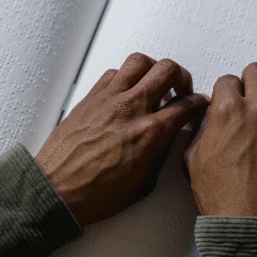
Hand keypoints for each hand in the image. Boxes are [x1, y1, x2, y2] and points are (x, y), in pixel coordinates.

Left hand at [36, 53, 208, 226]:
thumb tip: (169, 138)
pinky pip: (114, 72)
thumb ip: (160, 153)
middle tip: (180, 90)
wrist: (56, 191)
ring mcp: (109, 99)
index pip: (186, 105)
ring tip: (154, 84)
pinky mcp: (90, 97)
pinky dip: (127, 76)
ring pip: (140, 61)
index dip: (199, 104)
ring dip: (153, 69)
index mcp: (149, 134)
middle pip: (168, 70)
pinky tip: (127, 92)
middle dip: (181, 78)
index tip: (199, 105)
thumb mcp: (143, 183)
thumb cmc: (94, 194)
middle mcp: (131, 109)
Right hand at [184, 63, 256, 216]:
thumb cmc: (223, 196)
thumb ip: (201, 130)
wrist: (253, 222)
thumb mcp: (193, 158)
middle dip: (249, 82)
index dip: (223, 92)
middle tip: (246, 97)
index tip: (225, 102)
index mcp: (229, 111)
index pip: (227, 80)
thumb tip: (208, 119)